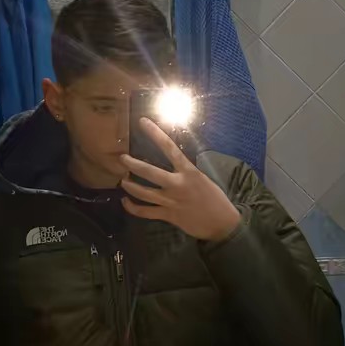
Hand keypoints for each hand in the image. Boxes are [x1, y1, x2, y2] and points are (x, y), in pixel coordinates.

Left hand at [120, 119, 240, 241]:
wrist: (222, 223)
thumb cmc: (215, 199)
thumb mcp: (202, 179)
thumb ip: (186, 172)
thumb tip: (173, 166)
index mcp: (188, 172)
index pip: (169, 148)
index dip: (155, 133)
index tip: (143, 122)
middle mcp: (177, 184)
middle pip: (148, 171)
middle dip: (132, 164)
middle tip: (122, 159)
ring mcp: (171, 201)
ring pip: (143, 193)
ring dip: (129, 185)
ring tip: (122, 180)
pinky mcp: (168, 215)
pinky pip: (145, 212)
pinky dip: (132, 208)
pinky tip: (126, 202)